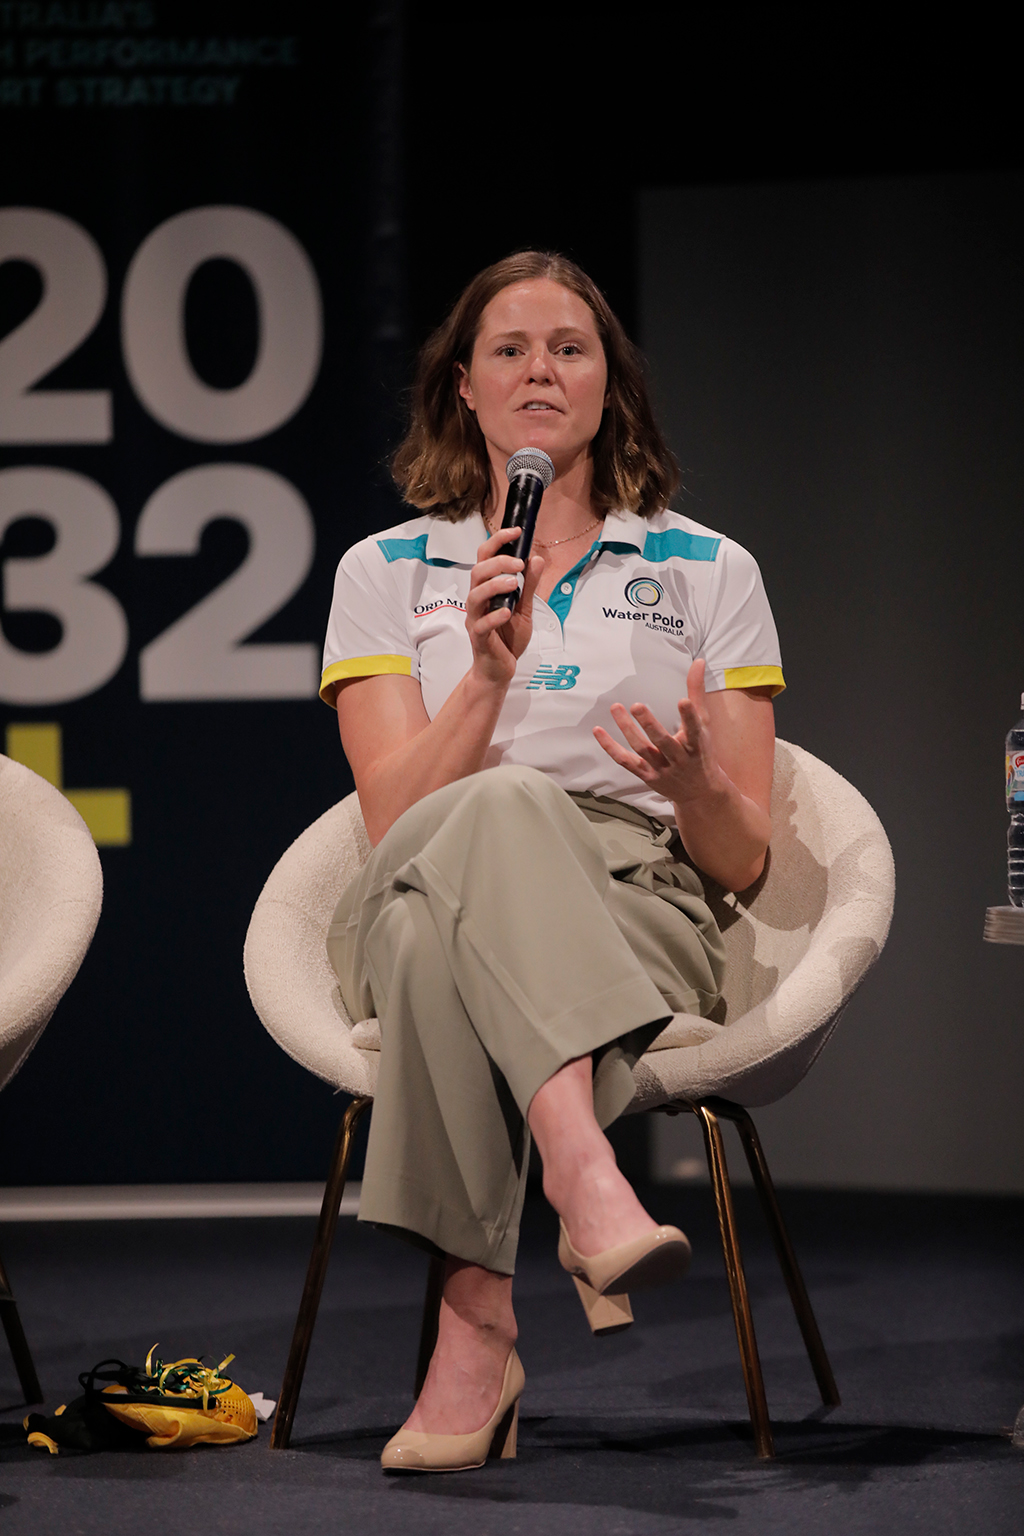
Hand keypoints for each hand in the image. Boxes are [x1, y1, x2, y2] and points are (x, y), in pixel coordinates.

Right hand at [465, 525, 544, 687]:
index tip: (516, 532)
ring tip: (514, 583)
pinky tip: (507, 612)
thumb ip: (529, 585)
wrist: (499, 670)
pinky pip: (481, 625)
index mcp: (487, 590)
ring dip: (494, 585)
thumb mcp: (524, 609)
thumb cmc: (508, 638)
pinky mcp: (479, 638)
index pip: (485, 558)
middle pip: (477, 572)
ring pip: (475, 595)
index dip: (498, 542)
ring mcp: (476, 619)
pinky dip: (494, 616)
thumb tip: (536, 558)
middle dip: (498, 563)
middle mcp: (477, 601)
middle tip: (519, 563)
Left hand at [593, 658, 722, 806]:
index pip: (694, 729)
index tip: (683, 701)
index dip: (689, 717)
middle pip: (663, 742)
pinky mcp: (647, 776)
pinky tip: (598, 731)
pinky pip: (625, 762)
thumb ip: (697, 693)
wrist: (700, 792)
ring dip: (627, 730)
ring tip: (616, 708)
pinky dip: (610, 748)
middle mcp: (679, 758)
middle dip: (650, 725)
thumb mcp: (704, 724)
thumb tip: (699, 661)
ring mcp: (662, 769)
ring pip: (642, 750)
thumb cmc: (701, 751)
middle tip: (636, 705)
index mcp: (696, 744)